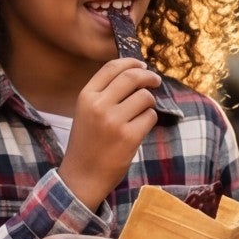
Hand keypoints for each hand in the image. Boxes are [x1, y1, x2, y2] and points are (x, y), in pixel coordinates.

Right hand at [58, 57, 162, 208]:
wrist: (83, 176)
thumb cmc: (87, 143)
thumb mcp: (85, 112)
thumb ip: (104, 93)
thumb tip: (135, 73)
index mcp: (86, 96)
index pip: (112, 67)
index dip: (131, 62)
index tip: (142, 64)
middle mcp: (99, 105)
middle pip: (132, 77)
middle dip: (149, 76)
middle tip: (155, 81)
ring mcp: (114, 121)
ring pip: (145, 97)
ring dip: (149, 103)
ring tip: (142, 113)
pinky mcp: (129, 136)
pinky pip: (150, 117)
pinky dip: (149, 120)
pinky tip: (139, 129)